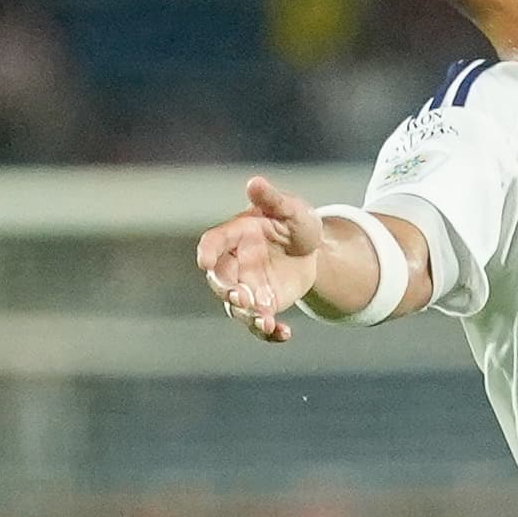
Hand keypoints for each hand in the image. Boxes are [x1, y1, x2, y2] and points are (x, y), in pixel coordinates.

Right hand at [194, 177, 328, 344]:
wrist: (313, 249)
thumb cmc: (296, 222)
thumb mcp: (291, 209)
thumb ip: (272, 200)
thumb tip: (253, 182)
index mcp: (236, 235)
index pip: (214, 242)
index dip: (207, 251)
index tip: (204, 261)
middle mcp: (235, 263)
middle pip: (220, 280)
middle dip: (227, 290)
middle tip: (241, 297)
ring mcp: (247, 286)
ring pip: (237, 307)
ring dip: (248, 316)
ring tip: (266, 322)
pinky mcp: (262, 305)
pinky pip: (260, 323)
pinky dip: (269, 333)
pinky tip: (284, 334)